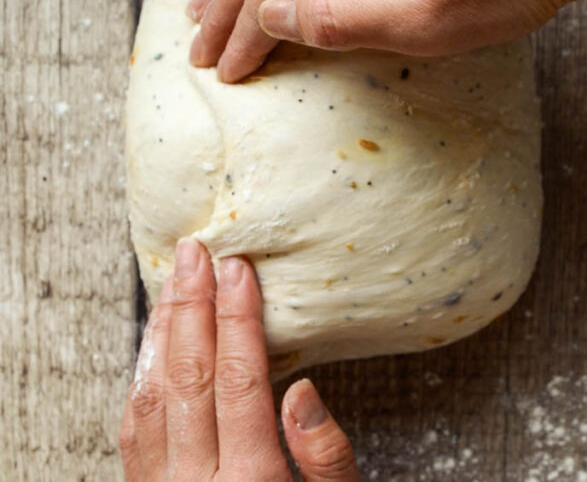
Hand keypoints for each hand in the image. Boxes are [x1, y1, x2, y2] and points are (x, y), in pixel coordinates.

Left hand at [119, 238, 359, 480]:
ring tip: (174, 282)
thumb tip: (304, 393)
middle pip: (190, 378)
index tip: (238, 270)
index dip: (237, 318)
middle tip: (195, 254)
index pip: (240, 381)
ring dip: (163, 330)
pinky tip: (158, 342)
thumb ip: (327, 458)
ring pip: (152, 395)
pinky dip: (145, 372)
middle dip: (193, 306)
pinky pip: (134, 424)